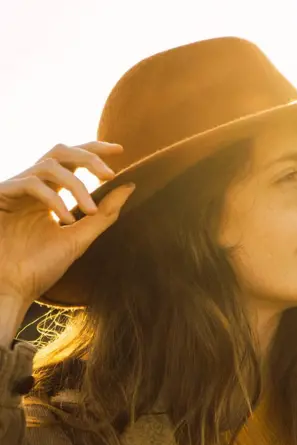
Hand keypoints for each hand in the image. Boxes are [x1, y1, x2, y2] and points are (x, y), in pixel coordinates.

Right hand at [0, 141, 134, 308]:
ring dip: (76, 186)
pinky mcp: (2, 194)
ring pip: (50, 164)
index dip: (94, 150)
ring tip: (90, 212)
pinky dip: (54, 200)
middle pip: (61, 151)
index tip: (120, 150)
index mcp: (50, 194)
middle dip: (88, 157)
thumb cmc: (39, 267)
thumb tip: (130, 187)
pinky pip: (32, 183)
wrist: (10, 288)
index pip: (73, 161)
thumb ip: (104, 215)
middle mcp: (33, 187)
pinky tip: (65, 222)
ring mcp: (16, 189)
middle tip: (109, 174)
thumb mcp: (78, 238)